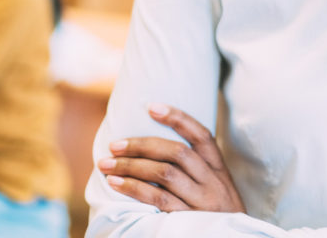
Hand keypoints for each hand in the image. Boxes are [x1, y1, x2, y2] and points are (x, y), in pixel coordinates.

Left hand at [98, 103, 244, 213]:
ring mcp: (202, 203)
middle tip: (114, 145)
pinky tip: (116, 183)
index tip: (151, 107)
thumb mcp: (215, 189)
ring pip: (164, 174)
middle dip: (141, 145)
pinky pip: (158, 200)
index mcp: (219, 171)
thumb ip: (196, 170)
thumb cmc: (216, 215)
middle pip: (177, 152)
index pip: (202, 136)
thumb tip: (154, 146)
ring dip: (131, 166)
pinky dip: (134, 188)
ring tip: (107, 164)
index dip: (178, 118)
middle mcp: (213, 183)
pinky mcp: (189, 221)